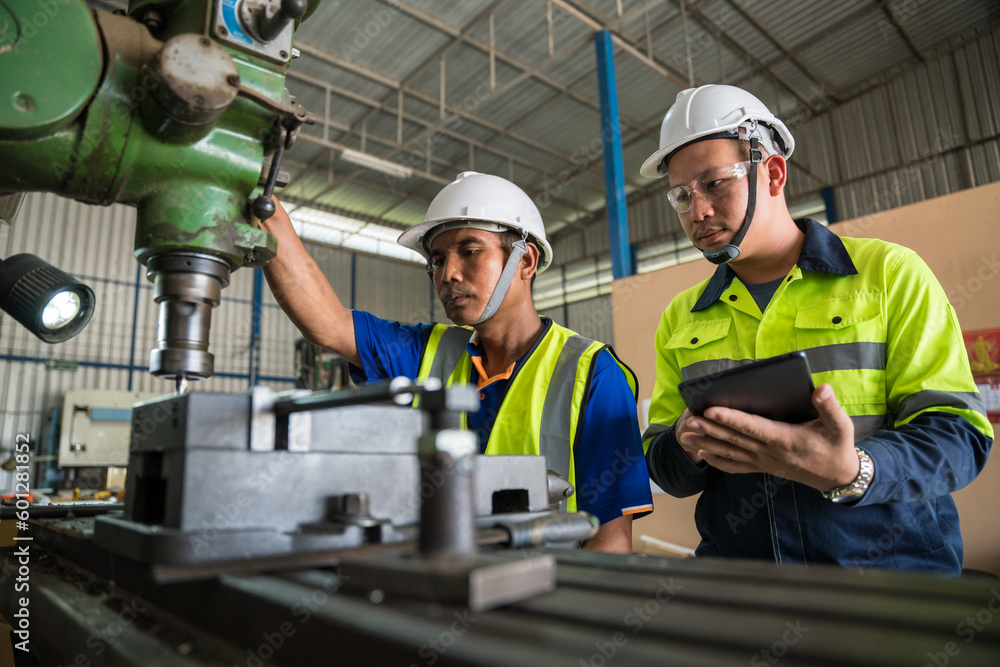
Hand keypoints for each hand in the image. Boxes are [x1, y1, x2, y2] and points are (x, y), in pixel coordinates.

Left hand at [677, 384, 858, 492]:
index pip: (752, 427)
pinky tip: (702, 454)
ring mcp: (764, 462)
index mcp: (784, 439)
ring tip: (684, 436)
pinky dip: (717, 461)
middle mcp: (769, 452)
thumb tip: (820, 388)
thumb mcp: (840, 426)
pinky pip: (735, 466)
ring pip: (729, 453)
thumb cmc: (837, 447)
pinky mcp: (762, 468)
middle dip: (709, 429)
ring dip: (706, 444)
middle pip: (734, 439)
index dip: (731, 419)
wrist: (838, 477)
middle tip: (688, 420)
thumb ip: (829, 406)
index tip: (711, 410)